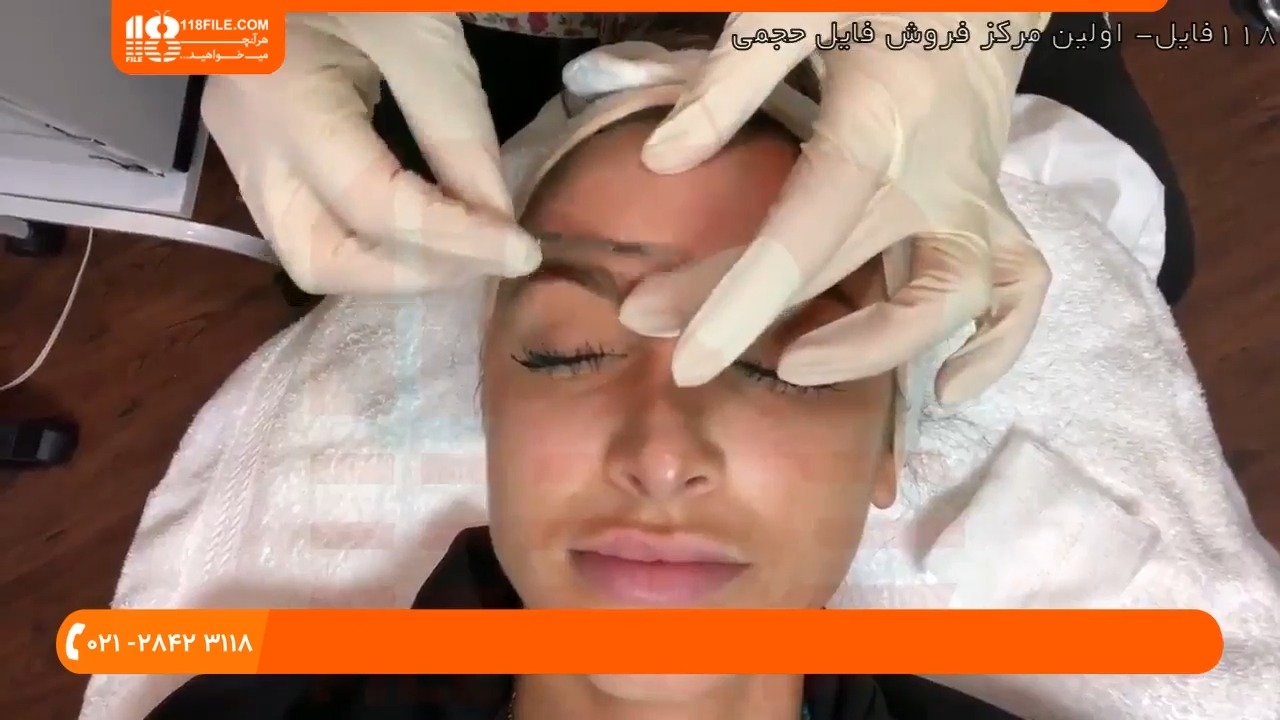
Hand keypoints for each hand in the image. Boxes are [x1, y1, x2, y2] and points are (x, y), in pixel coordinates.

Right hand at [202, 13, 539, 293]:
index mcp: (280, 95)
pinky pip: (317, 226)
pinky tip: (431, 231)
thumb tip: (497, 221)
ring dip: (397, 268)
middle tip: (488, 260)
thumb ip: (457, 127)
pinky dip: (379, 243)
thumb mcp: (418, 31)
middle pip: (322, 261)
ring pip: (312, 256)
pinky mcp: (256, 155)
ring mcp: (242, 153)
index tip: (521, 251)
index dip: (456, 239)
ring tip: (467, 252)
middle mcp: (246, 142)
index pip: (372, 203)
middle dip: (414, 274)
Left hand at [619, 13, 1051, 403]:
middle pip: (847, 272)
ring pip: (951, 298)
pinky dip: (997, 344)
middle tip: (679, 354)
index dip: (737, 300)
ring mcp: (973, 200)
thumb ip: (730, 80)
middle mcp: (933, 177)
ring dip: (879, 349)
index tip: (674, 348)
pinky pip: (1017, 289)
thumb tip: (663, 160)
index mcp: (877, 125)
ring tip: (796, 372)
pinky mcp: (994, 211)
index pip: (804, 232)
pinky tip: (946, 387)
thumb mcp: (799, 11)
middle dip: (757, 321)